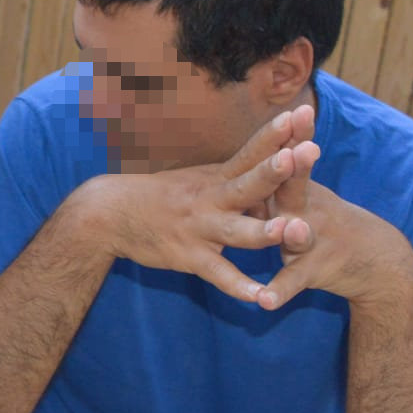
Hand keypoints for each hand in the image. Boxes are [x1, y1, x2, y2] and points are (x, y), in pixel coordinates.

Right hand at [81, 109, 306, 301]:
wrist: (108, 213)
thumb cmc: (160, 194)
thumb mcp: (196, 178)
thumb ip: (233, 178)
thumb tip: (269, 168)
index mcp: (214, 177)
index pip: (249, 151)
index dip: (274, 133)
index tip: (301, 113)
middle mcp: (209, 199)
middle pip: (248, 184)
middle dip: (276, 171)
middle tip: (304, 153)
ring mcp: (199, 228)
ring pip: (237, 231)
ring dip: (264, 230)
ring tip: (292, 229)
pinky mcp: (189, 257)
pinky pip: (219, 275)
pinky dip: (240, 288)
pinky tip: (263, 299)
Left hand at [258, 122, 412, 309]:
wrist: (379, 262)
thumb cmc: (328, 219)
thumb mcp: (308, 192)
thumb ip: (285, 170)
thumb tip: (263, 135)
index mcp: (299, 190)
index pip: (294, 157)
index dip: (295, 134)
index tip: (298, 109)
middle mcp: (306, 211)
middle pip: (297, 188)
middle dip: (297, 169)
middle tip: (297, 151)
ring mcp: (310, 242)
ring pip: (298, 237)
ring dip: (292, 233)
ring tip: (294, 229)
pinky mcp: (310, 273)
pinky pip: (292, 283)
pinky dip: (278, 292)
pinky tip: (265, 302)